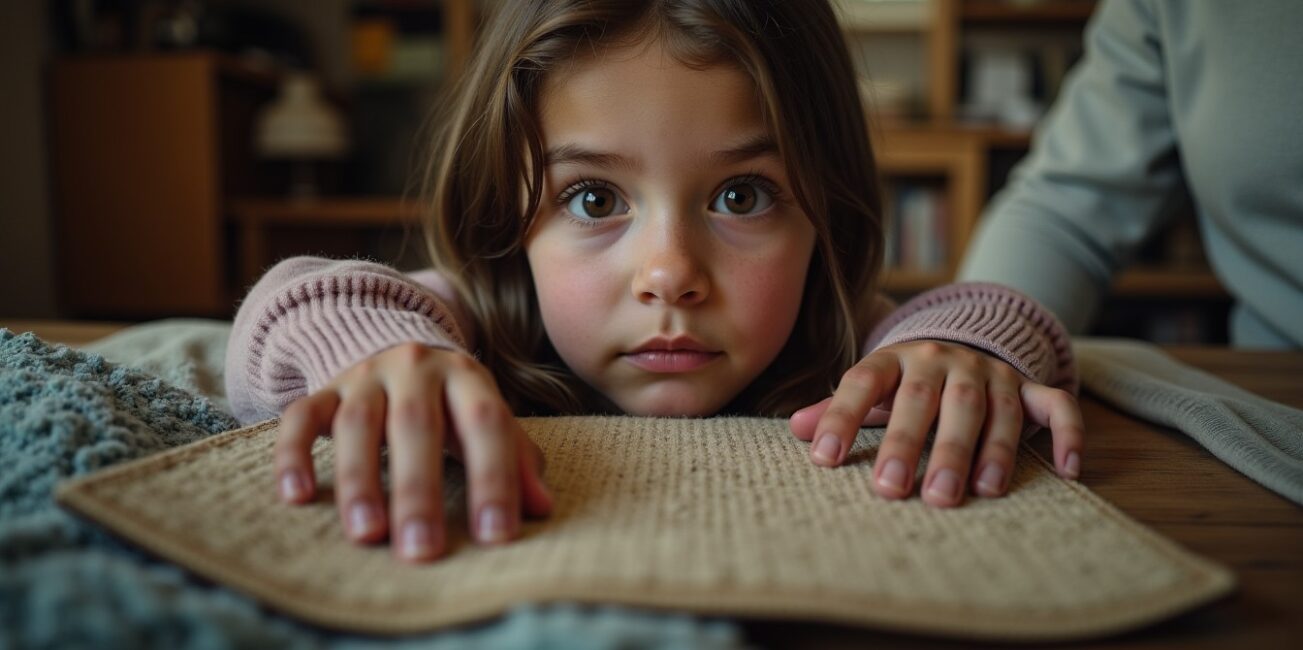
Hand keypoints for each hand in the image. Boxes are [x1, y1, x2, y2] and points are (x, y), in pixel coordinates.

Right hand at [273, 342, 552, 561]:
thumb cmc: (450, 402)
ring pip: (357, 424)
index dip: (495, 479)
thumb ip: (517, 458)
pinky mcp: (322, 389)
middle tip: (422, 550)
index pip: (485, 424)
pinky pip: (299, 416)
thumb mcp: (486, 419)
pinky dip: (294, 455)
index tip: (496, 536)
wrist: (392, 340)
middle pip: (416, 426)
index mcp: (466, 375)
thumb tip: (543, 508)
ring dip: (360, 480)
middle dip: (419, 491)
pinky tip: (295, 497)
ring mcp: (364, 376)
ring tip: (366, 535)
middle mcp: (415, 368)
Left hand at [789, 340, 1082, 507]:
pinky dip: (1067, 434)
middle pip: (926, 400)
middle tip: (896, 492)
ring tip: (973, 493)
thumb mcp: (872, 388)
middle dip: (912, 446)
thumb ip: (837, 410)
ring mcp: (989, 371)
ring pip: (987, 407)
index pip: (863, 383)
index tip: (824, 459)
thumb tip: (796, 429)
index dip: (842, 417)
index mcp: (894, 359)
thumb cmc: (907, 382)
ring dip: (983, 450)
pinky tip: (1068, 471)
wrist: (965, 339)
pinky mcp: (1027, 386)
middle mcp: (942, 360)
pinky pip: (1055, 405)